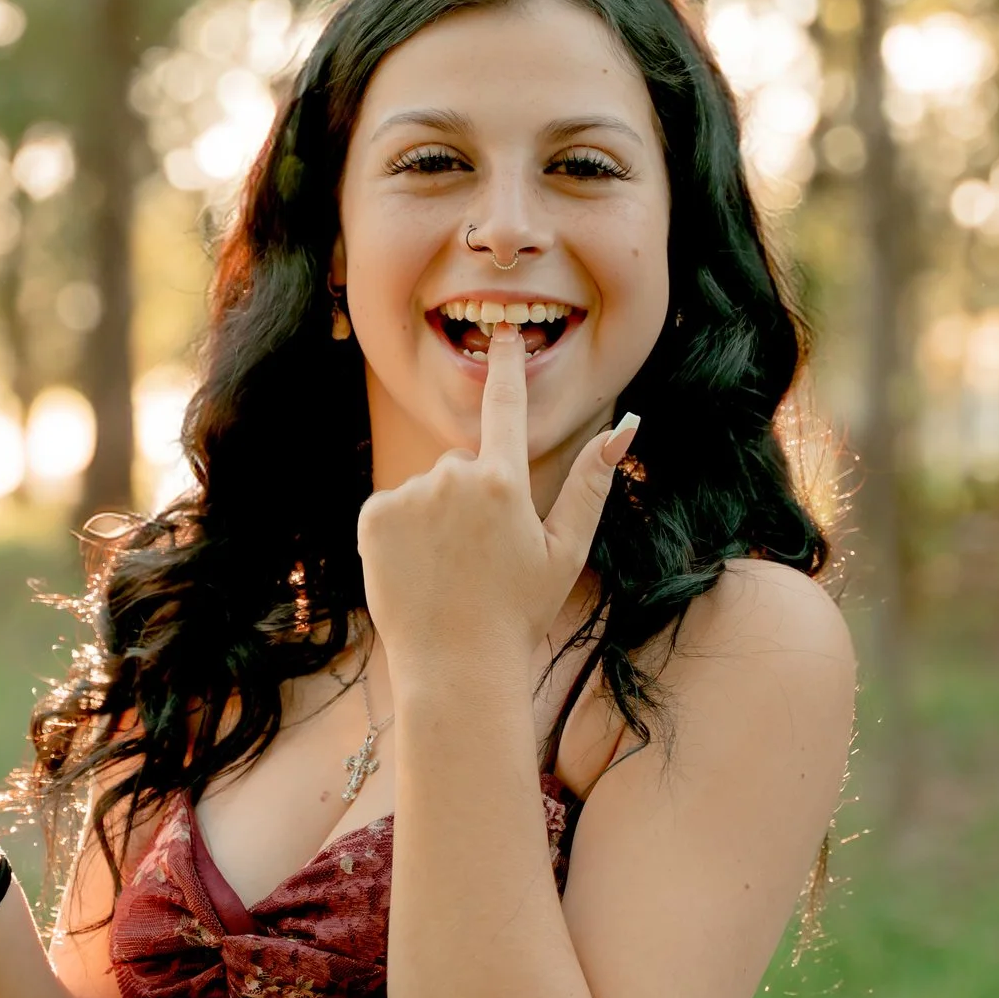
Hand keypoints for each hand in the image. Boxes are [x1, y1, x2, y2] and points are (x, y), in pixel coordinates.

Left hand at [355, 325, 636, 670]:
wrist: (455, 666)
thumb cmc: (518, 612)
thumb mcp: (565, 550)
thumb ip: (591, 483)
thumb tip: (625, 430)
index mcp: (504, 483)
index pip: (506, 406)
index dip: (506, 365)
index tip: (504, 331)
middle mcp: (453, 478)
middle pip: (465, 465)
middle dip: (474, 496)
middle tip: (481, 556)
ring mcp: (408, 496)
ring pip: (429, 488)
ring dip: (438, 516)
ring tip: (449, 569)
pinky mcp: (373, 515)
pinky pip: (394, 507)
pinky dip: (403, 530)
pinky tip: (418, 567)